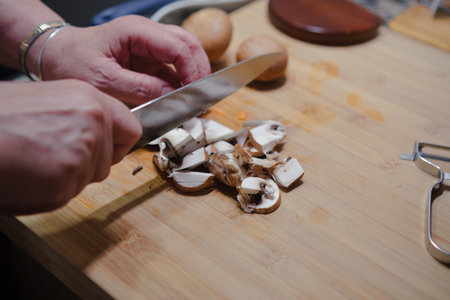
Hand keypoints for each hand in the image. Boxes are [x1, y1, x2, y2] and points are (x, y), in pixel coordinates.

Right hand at [0, 80, 141, 214]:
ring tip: (31, 161)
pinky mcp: (63, 181)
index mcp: (90, 98)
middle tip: (52, 156)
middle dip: (87, 164)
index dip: (118, 143)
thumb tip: (103, 133)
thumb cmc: (0, 116)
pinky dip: (47, 193)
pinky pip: (66, 195)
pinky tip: (25, 174)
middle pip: (108, 160)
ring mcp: (81, 153)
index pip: (131, 129)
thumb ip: (82, 115)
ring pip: (87, 179)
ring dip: (65, 178)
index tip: (107, 149)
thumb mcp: (49, 99)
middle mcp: (92, 123)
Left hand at [34, 16, 210, 104]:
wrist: (56, 56)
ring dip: (193, 74)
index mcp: (135, 31)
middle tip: (202, 95)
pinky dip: (181, 81)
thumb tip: (170, 95)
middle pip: (188, 43)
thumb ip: (138, 88)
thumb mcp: (102, 80)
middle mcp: (146, 33)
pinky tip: (182, 96)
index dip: (191, 70)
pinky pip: (172, 67)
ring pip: (184, 53)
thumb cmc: (73, 62)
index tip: (195, 93)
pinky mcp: (147, 58)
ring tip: (196, 96)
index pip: (177, 46)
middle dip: (199, 69)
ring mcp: (148, 45)